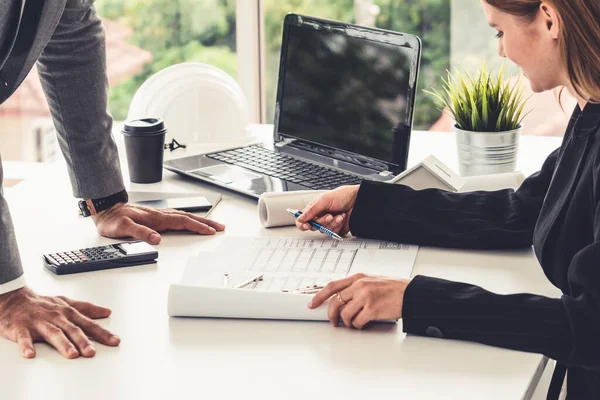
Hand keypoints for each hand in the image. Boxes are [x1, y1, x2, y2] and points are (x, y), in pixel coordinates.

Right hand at [0, 287, 119, 358]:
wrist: (15, 299)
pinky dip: (26, 346)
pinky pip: (24, 338)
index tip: (115, 341)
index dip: (102, 333)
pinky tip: (30, 354)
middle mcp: (57, 317)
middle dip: (83, 341)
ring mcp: (39, 322)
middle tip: (92, 352)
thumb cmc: (43, 304)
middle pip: (72, 330)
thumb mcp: (67, 303)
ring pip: (53, 333)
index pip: (88, 324)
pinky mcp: (21, 328)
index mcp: (68, 313)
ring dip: (63, 344)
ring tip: (71, 354)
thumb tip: (106, 312)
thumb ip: (87, 309)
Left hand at [92, 203, 224, 244]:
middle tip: (220, 227)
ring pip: (185, 216)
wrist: (106, 209)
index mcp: (156, 219)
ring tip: (212, 224)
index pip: (183, 222)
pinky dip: (189, 218)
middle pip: (189, 217)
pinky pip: (178, 216)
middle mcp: (160, 215)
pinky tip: (191, 220)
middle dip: (206, 222)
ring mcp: (159, 215)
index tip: (211, 231)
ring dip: (200, 220)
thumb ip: (140, 233)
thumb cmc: (113, 220)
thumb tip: (157, 239)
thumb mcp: (123, 229)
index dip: (198, 227)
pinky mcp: (156, 216)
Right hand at [295, 185, 359, 235]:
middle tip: (329, 216)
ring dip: (331, 223)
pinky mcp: (336, 228)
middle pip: (313, 226)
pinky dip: (337, 225)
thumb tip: (300, 218)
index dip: (302, 223)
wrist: (359, 201)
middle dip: (321, 222)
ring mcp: (329, 222)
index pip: (303, 218)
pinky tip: (342, 218)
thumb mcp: (324, 199)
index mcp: (315, 208)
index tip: (306, 224)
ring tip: (338, 215)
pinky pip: (332, 232)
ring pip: (323, 230)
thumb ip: (311, 210)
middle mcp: (321, 216)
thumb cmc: (343, 196)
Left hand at [308, 273, 409, 328]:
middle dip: (330, 315)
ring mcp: (366, 297)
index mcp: (358, 277)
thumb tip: (341, 301)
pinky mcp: (372, 309)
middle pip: (334, 302)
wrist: (411, 293)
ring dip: (347, 322)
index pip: (332, 286)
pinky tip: (364, 323)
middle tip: (333, 322)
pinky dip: (359, 326)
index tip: (312, 304)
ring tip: (354, 323)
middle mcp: (360, 286)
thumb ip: (356, 287)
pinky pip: (357, 322)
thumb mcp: (372, 281)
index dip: (319, 296)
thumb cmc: (393, 288)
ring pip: (345, 314)